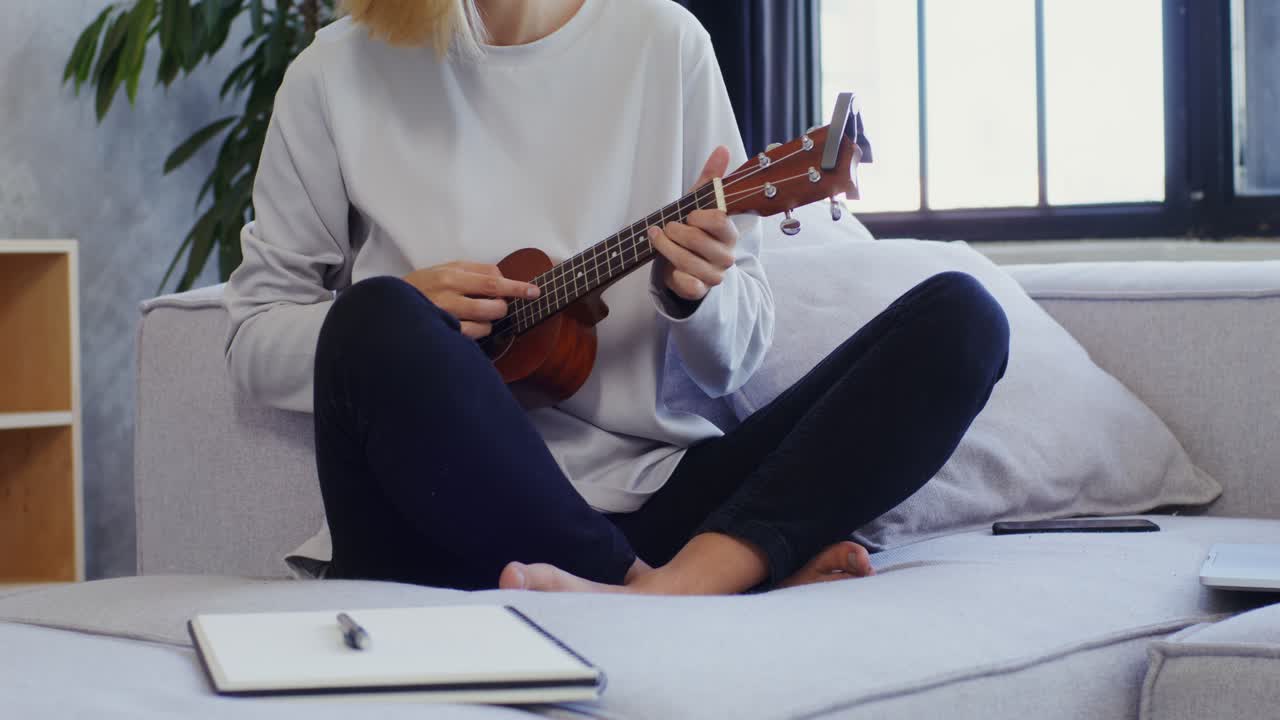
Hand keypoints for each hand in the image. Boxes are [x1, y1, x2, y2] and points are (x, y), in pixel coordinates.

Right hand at [402, 261, 539, 338]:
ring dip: (489, 322)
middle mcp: (448, 293)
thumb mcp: (444, 268)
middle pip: (493, 302)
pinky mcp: (442, 334)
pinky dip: (477, 334)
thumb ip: (473, 271)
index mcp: (451, 274)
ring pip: (485, 323)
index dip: (517, 287)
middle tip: (498, 306)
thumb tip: (502, 278)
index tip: (534, 292)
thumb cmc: (421, 287)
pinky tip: (469, 328)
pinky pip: (472, 338)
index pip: (493, 279)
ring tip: (477, 317)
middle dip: (502, 306)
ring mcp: (444, 315)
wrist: (388, 307)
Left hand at [649, 146, 737, 301]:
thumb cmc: (694, 231)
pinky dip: (674, 274)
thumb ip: (711, 178)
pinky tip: (670, 267)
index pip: (719, 221)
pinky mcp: (701, 290)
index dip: (698, 216)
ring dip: (666, 248)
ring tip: (657, 238)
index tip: (688, 214)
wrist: (687, 265)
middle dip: (675, 231)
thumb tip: (722, 149)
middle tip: (667, 227)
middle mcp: (726, 255)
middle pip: (698, 241)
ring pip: (687, 262)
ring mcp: (715, 275)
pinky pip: (687, 284)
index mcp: (729, 233)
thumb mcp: (699, 204)